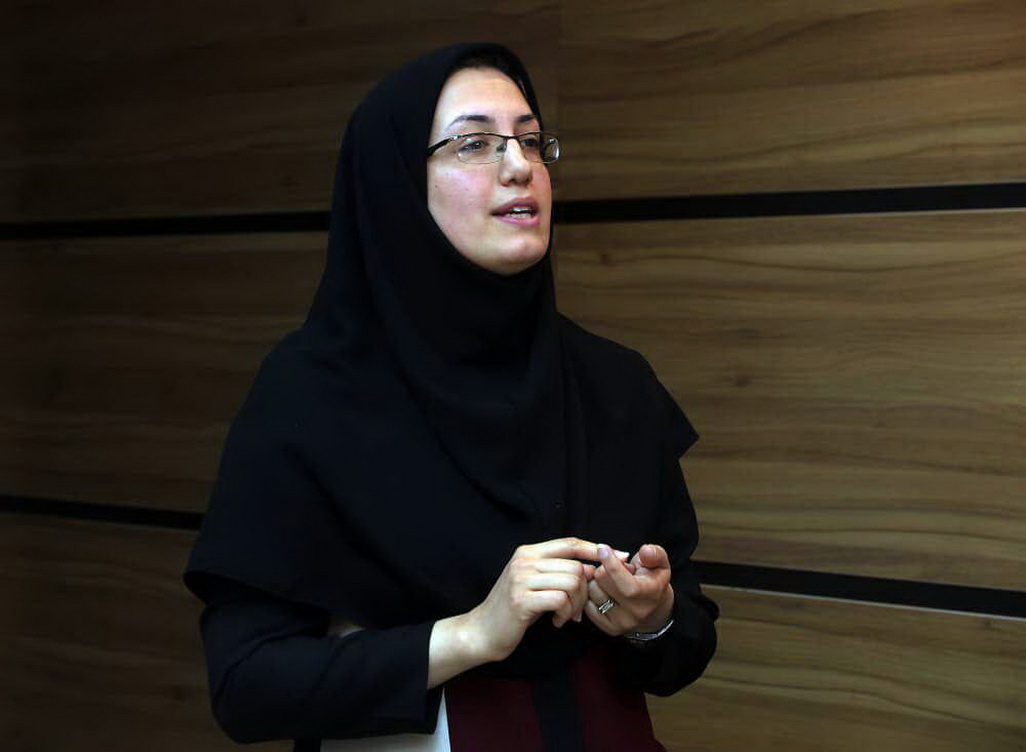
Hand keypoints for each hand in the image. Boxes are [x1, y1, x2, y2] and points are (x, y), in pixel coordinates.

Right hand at [464, 537, 600, 662]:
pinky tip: (556, 622)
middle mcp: (524, 560)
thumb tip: (593, 567)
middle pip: (575, 566)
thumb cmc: (513, 609)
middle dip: (585, 591)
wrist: (482, 631)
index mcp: (528, 552)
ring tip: (565, 616)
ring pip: (572, 582)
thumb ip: (557, 571)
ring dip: (575, 605)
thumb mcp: (532, 582)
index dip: (595, 549)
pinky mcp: (521, 600)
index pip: (570, 543)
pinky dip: (565, 613)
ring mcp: (521, 579)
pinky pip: (561, 600)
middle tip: (576, 610)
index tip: (619, 556)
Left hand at [584, 543, 673, 635]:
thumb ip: (655, 554)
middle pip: (603, 580)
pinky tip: (604, 591)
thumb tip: (645, 551)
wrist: (653, 611)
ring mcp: (621, 622)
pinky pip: (586, 603)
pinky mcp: (607, 627)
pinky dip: (590, 594)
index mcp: (650, 595)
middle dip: (605, 567)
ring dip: (597, 581)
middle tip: (618, 570)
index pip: (626, 584)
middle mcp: (636, 612)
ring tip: (612, 582)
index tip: (602, 548)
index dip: (612, 564)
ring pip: (592, 590)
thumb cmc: (653, 582)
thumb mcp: (660, 564)